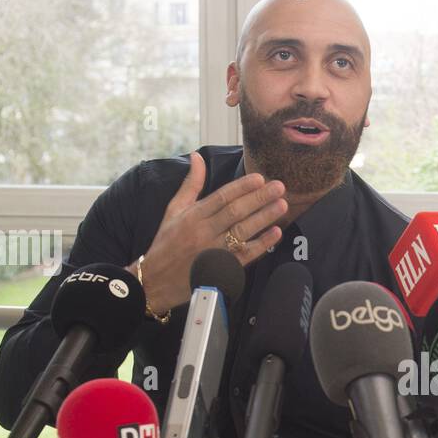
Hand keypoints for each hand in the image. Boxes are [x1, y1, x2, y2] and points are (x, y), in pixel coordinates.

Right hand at [137, 152, 286, 310]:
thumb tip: (197, 157)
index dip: (242, 187)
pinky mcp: (221, 269)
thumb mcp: (174, 210)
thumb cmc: (166, 242)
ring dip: (264, 218)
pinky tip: (275, 233)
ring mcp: (213, 251)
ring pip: (242, 231)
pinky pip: (244, 255)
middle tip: (279, 187)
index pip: (221, 197)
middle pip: (235, 212)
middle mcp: (204, 232)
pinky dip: (261, 244)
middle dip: (259, 198)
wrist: (156, 280)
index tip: (260, 178)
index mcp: (193, 215)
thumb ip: (190, 184)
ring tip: (282, 205)